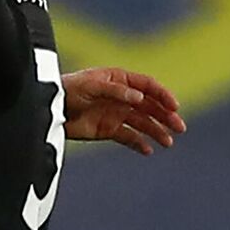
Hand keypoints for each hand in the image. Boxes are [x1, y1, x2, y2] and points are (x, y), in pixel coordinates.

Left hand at [61, 67, 185, 153]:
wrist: (49, 108)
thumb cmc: (68, 90)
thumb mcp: (91, 86)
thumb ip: (115, 91)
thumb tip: (139, 97)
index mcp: (119, 80)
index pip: (148, 86)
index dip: (163, 95)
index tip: (175, 107)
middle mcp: (121, 96)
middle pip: (150, 106)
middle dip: (166, 116)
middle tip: (179, 128)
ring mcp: (116, 113)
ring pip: (143, 123)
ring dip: (156, 131)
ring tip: (168, 142)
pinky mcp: (108, 129)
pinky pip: (128, 137)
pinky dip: (139, 143)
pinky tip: (148, 150)